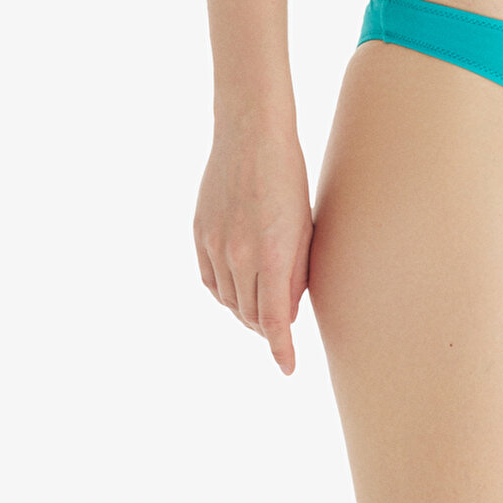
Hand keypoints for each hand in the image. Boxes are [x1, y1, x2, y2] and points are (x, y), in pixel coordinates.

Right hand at [194, 120, 312, 374]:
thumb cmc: (289, 177)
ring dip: (244, 310)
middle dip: (265, 327)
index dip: (281, 348)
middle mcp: (239, 255)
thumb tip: (283, 314)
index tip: (287, 367)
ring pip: (227, 300)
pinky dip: (223, 291)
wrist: (252, 134)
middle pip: (249, 314)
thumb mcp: (304, 227)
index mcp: (273, 254)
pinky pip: (209, 279)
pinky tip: (236, 287)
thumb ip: (294, 273)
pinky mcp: (199, 233)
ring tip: (260, 306)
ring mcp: (215, 244)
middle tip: (280, 327)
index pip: (274, 320)